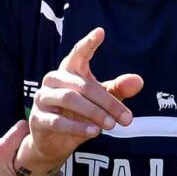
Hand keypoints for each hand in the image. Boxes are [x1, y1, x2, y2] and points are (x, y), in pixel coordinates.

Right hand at [14, 27, 142, 175]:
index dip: (88, 43)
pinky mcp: (38, 118)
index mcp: (69, 70)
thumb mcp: (101, 101)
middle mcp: (54, 80)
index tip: (101, 32)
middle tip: (126, 118)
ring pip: (69, 99)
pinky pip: (58, 121)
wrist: (54, 142)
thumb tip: (138, 81)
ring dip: (93, 112)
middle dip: (107, 102)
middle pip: (82, 85)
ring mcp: (43, 98)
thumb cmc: (79, 115)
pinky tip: (94, 132)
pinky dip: (77, 127)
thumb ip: (118, 90)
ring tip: (110, 125)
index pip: (78, 53)